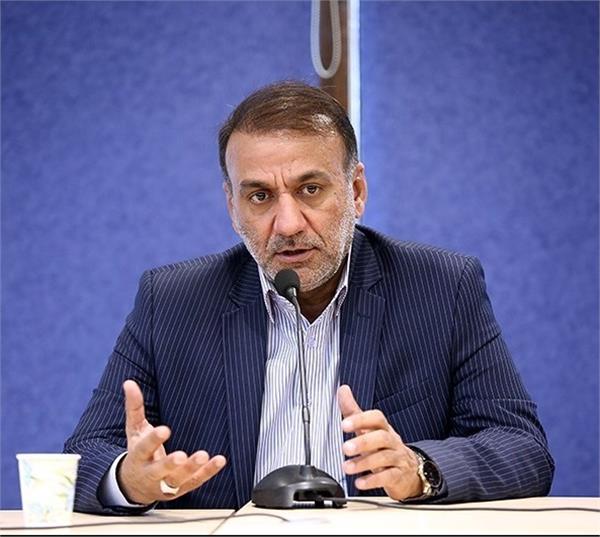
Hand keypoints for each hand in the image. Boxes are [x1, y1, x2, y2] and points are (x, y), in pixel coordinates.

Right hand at [118, 380, 225, 503]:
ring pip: (179, 479)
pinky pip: (196, 481)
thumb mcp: (134, 430)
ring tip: (203, 456)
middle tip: (181, 455)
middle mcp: (151, 474)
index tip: (164, 430)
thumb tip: (129, 382)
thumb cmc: (138, 453)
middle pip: (160, 470)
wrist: (136, 486)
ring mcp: (166, 484)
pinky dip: (208, 472)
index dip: (154, 440)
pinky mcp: (182, 488)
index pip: (144, 449)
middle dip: (170, 464)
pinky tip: (219, 460)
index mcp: (138, 458)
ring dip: (191, 468)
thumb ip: (134, 407)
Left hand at [338, 384, 421, 500]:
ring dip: (364, 463)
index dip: (361, 420)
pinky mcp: (398, 476)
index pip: (376, 418)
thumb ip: (354, 411)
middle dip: (363, 443)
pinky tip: (360, 482)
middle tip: (346, 448)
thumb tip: (342, 389)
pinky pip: (388, 477)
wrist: (408, 470)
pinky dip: (373, 480)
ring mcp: (397, 458)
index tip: (344, 424)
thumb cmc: (383, 446)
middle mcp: (392, 441)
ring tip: (347, 467)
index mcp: (383, 428)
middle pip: (381, 438)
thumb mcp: (369, 428)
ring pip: (384, 458)